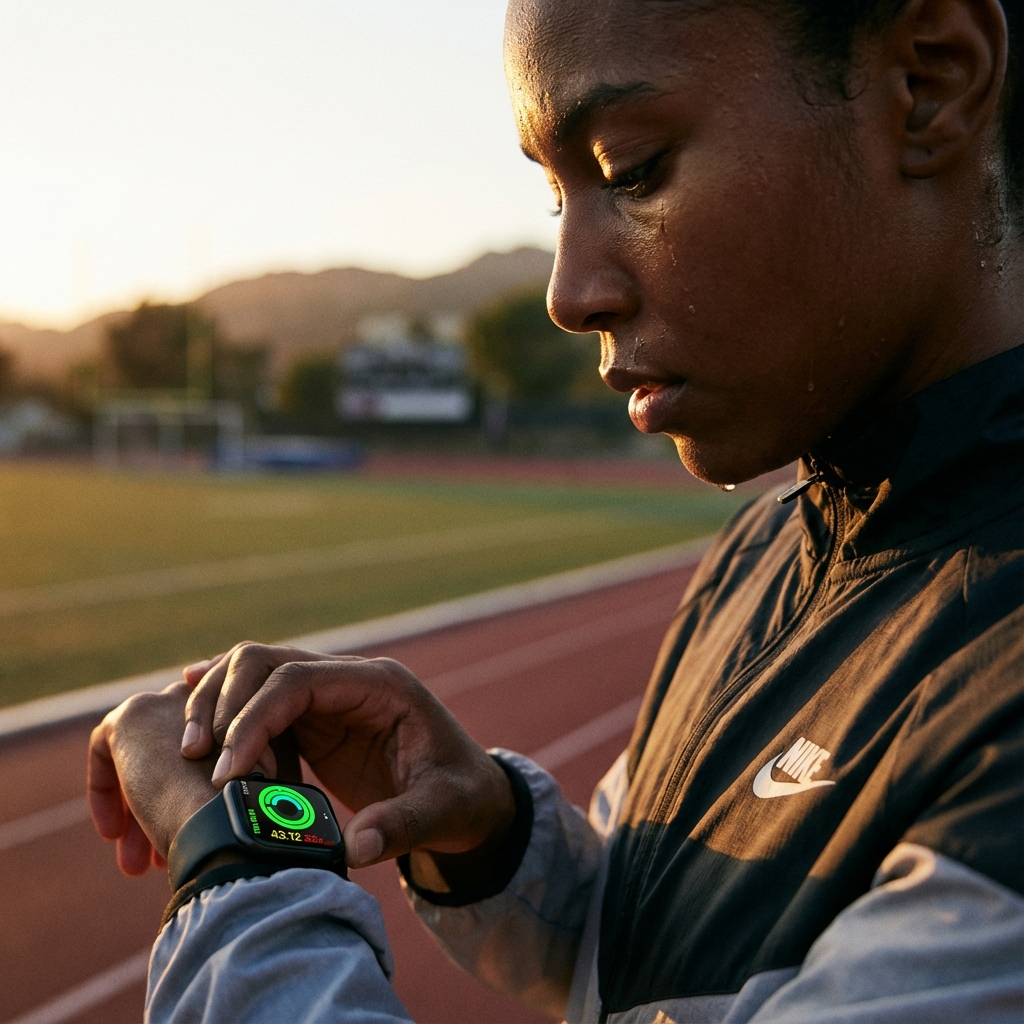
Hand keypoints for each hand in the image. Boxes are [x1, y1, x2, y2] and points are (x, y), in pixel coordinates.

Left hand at [87, 682, 223, 875]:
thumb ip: (220, 788)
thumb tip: (198, 812)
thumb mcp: (235, 795)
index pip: (203, 754)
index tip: (185, 833)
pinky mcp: (131, 716)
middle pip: (168, 757)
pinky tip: (113, 832)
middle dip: (156, 811)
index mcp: (239, 717)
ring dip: (134, 813)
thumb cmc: (235, 818)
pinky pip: (106, 747)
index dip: (188, 797)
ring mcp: (169, 703)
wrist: (221, 815)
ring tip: (134, 864)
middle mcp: (206, 700)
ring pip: (141, 759)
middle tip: (152, 860)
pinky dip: (105, 789)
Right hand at [181, 644, 515, 870]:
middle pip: (265, 661)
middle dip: (223, 703)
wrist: (469, 796)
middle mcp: (348, 678)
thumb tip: (355, 849)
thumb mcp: (444, 812)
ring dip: (215, 705)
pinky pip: (258, 703)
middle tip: (194, 759)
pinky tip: (192, 734)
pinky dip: (224, 715)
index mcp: (380, 685)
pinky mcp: (314, 720)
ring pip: (253, 675)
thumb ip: (403, 826)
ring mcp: (328, 695)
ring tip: (187, 755)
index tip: (228, 773)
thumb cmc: (461, 798)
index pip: (298, 679)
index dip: (254, 719)